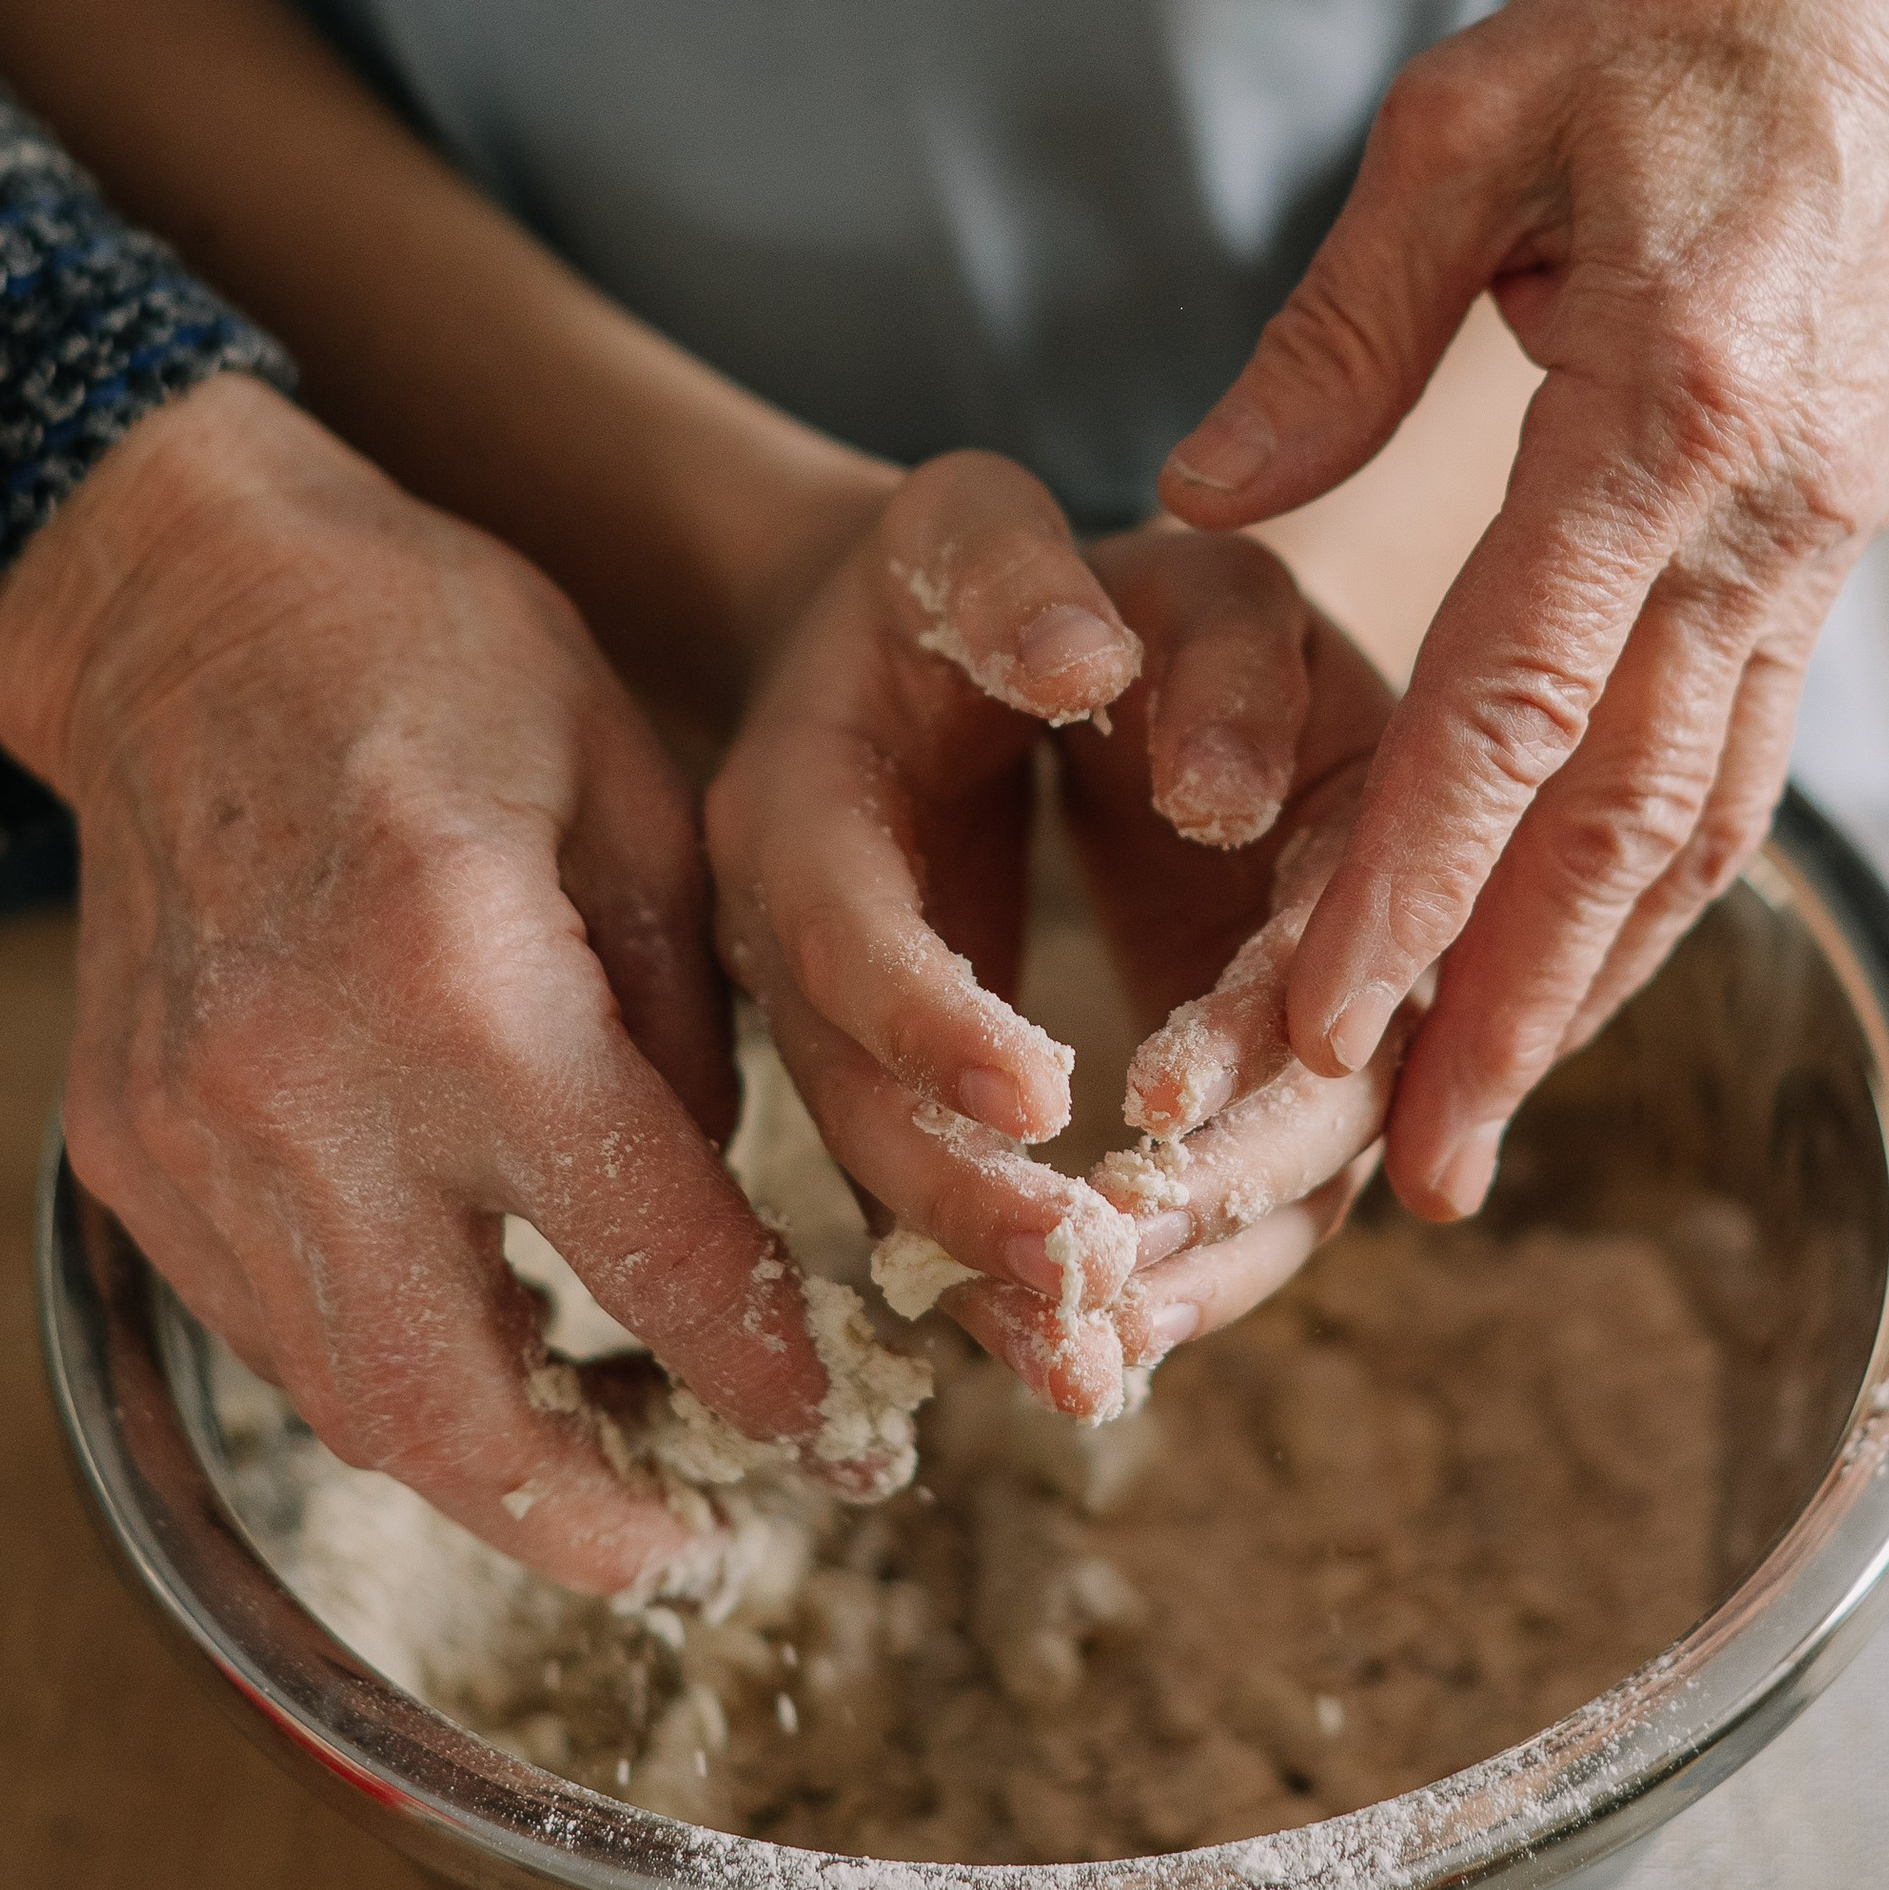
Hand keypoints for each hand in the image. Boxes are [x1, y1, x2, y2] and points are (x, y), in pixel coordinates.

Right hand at [0, 377, 872, 1594]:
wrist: (186, 595)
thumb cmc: (437, 652)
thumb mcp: (636, 786)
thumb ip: (682, 1017)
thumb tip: (706, 1204)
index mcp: (466, 979)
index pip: (645, 1251)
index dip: (756, 1369)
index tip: (837, 1434)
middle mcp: (307, 1086)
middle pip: (451, 1406)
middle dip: (590, 1518)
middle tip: (695, 1547)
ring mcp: (190, 1133)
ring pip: (341, 1398)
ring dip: (480, 1463)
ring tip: (603, 1461)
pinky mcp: (124, 1143)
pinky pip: (262, 1324)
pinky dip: (372, 1369)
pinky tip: (468, 1341)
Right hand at [702, 458, 1400, 1411]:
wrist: (888, 645)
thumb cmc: (964, 572)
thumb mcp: (984, 522)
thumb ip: (1027, 574)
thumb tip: (1089, 664)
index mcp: (788, 798)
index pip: (841, 926)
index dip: (930, 1014)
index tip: (1049, 1090)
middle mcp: (786, 936)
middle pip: (854, 1101)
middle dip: (966, 1201)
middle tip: (1083, 1282)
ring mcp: (831, 1026)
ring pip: (893, 1181)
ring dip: (993, 1280)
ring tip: (1098, 1367)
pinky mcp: (896, 1081)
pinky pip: (941, 1194)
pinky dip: (1015, 1280)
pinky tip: (1102, 1358)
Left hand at [1161, 0, 1888, 1217]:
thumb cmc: (1677, 16)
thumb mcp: (1465, 122)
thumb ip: (1336, 330)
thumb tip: (1204, 495)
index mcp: (1665, 407)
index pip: (1516, 705)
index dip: (1409, 885)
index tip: (1313, 1028)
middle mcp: (1763, 513)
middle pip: (1620, 818)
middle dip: (1501, 1006)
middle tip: (1399, 1175)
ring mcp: (1814, 539)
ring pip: (1701, 816)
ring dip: (1587, 980)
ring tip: (1475, 1124)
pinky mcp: (1825, 539)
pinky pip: (1738, 752)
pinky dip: (1652, 879)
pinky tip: (1574, 958)